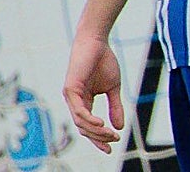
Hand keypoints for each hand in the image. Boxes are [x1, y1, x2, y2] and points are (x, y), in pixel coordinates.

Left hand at [63, 34, 123, 152]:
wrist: (97, 42)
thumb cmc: (104, 61)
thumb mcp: (114, 88)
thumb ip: (115, 107)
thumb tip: (120, 127)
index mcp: (84, 102)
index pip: (89, 126)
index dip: (99, 138)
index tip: (111, 147)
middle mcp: (75, 103)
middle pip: (84, 128)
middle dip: (99, 137)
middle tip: (114, 140)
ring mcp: (71, 97)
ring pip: (81, 122)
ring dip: (96, 131)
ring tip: (110, 133)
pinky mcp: (70, 90)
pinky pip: (79, 111)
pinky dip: (89, 119)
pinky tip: (101, 123)